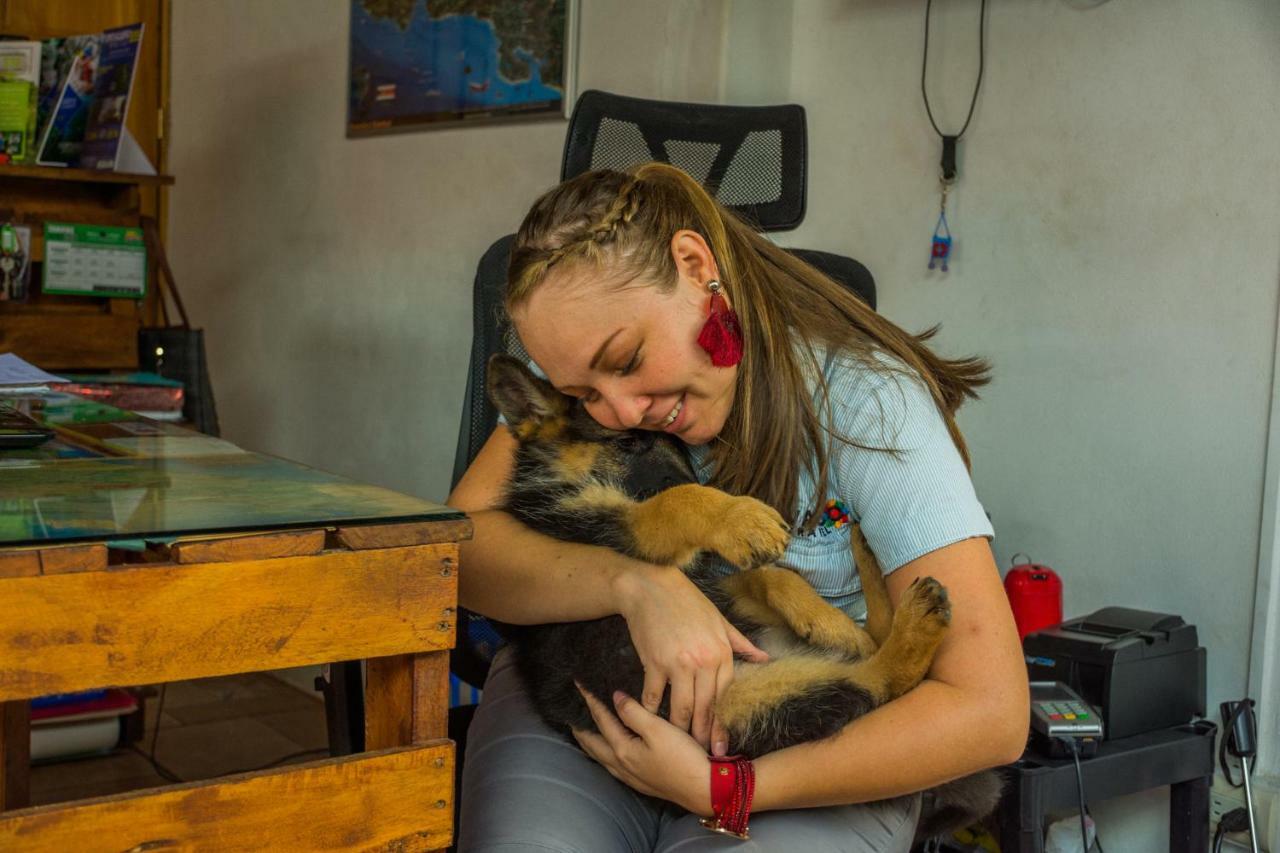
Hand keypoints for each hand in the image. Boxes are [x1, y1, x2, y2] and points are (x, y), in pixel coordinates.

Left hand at [573, 684, 712, 815]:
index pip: (600, 720)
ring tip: (584, 731)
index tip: (579, 685)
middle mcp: (621, 765)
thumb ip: (634, 712)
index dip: (589, 700)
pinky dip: (604, 752)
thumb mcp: (659, 729)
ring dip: (590, 742)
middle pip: (592, 744)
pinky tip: (611, 750)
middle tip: (571, 713)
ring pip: (601, 756)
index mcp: (623, 750)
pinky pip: (612, 764)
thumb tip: (615, 697)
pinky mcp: (641, 781)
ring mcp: (631, 776)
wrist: (705, 790)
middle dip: (580, 728)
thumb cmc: (684, 758)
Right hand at [613, 565, 767, 751]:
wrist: (650, 587)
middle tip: (701, 754)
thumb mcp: (719, 620)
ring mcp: (678, 663)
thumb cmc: (686, 602)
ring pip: (681, 706)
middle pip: (705, 707)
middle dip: (703, 734)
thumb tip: (765, 659)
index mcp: (722, 652)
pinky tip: (651, 720)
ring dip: (680, 728)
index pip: (725, 696)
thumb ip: (741, 643)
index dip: (722, 723)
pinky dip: (652, 710)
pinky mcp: (654, 662)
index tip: (721, 744)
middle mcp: (703, 661)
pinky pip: (654, 695)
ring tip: (678, 743)